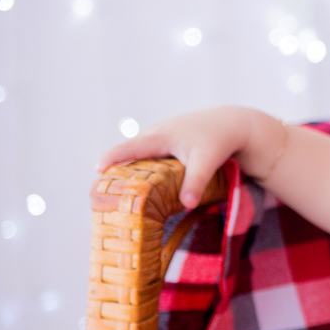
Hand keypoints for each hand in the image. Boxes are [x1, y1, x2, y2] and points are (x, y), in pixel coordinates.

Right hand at [95, 107, 262, 209]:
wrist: (233, 124)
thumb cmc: (218, 140)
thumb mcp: (207, 161)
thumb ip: (196, 183)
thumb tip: (186, 205)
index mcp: (161, 137)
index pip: (129, 148)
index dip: (111, 158)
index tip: (96, 170)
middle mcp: (157, 134)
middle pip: (130, 152)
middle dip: (115, 167)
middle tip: (102, 189)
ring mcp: (162, 135)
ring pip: (141, 153)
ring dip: (130, 167)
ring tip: (118, 190)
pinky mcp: (169, 141)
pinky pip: (150, 153)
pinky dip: (144, 165)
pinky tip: (143, 182)